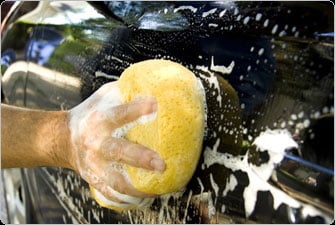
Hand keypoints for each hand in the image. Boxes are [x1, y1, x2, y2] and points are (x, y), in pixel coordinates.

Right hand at [68, 82, 164, 206]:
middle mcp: (96, 142)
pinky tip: (145, 197)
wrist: (64, 138)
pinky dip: (128, 198)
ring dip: (137, 188)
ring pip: (115, 181)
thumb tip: (157, 85)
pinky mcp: (94, 178)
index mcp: (100, 119)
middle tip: (161, 164)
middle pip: (118, 151)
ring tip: (158, 189)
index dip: (137, 109)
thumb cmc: (91, 113)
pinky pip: (111, 193)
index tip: (155, 105)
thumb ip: (126, 91)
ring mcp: (94, 164)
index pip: (120, 113)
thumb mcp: (104, 96)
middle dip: (140, 158)